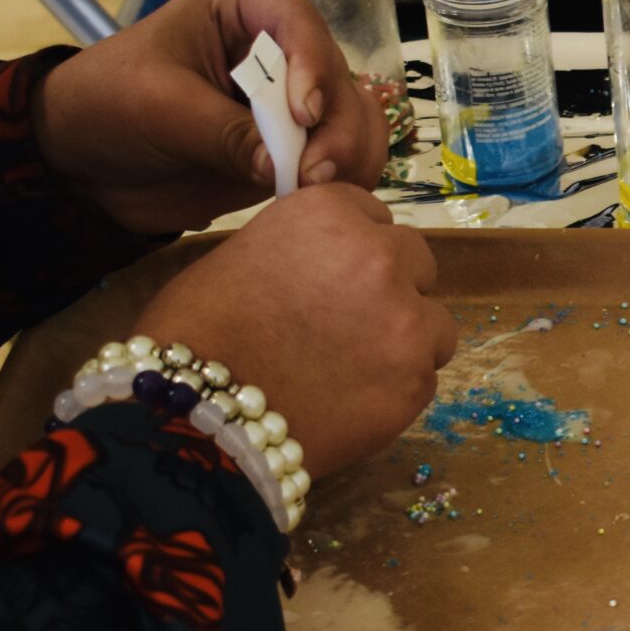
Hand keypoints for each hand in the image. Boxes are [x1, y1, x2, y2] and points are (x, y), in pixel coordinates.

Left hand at [34, 0, 388, 235]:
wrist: (84, 162)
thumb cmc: (107, 105)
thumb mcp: (158, 108)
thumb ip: (223, 133)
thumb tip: (284, 168)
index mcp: (243, 6)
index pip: (298, 21)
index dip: (312, 64)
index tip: (302, 114)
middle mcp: (280, 45)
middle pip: (338, 77)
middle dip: (335, 127)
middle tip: (312, 172)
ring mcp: (293, 99)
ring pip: (354, 118)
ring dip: (348, 155)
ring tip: (313, 187)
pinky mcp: (297, 146)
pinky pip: (345, 155)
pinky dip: (345, 176)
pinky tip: (319, 196)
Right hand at [131, 185, 457, 475]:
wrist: (199, 416)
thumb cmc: (195, 335)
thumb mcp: (239, 257)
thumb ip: (299, 251)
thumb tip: (321, 269)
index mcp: (329, 213)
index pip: (372, 214)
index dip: (355, 247)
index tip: (336, 275)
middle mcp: (378, 255)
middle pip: (415, 261)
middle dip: (391, 288)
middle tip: (349, 326)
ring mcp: (405, 319)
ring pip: (434, 322)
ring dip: (406, 339)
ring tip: (355, 369)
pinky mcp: (416, 379)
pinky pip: (425, 375)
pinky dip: (396, 388)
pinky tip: (352, 402)